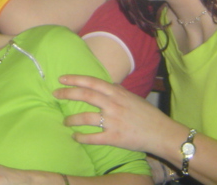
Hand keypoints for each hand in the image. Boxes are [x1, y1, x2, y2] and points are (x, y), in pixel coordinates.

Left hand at [54, 74, 171, 154]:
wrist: (161, 133)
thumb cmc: (147, 114)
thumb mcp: (132, 97)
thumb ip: (117, 90)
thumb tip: (105, 84)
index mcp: (117, 93)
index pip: (93, 82)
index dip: (76, 79)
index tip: (62, 79)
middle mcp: (113, 105)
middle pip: (86, 96)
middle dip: (68, 94)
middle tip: (55, 94)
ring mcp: (113, 121)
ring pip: (86, 118)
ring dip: (72, 119)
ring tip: (65, 121)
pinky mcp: (114, 138)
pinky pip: (93, 138)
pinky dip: (81, 137)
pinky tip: (75, 137)